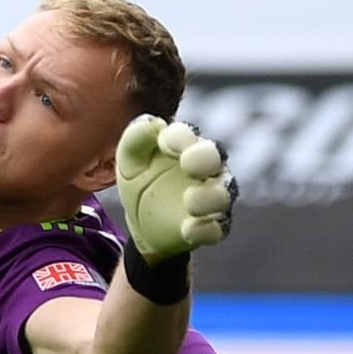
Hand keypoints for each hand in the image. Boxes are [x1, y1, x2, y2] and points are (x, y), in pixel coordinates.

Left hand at [116, 116, 236, 259]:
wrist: (140, 221)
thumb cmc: (140, 179)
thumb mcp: (129, 159)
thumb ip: (136, 138)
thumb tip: (152, 124)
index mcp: (183, 145)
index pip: (186, 134)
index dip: (178, 137)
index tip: (162, 144)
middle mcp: (204, 167)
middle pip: (215, 157)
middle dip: (205, 158)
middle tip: (188, 163)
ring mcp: (210, 197)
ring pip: (223, 194)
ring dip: (209, 197)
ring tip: (190, 202)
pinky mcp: (210, 225)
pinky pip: (217, 228)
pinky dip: (205, 229)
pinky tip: (188, 229)